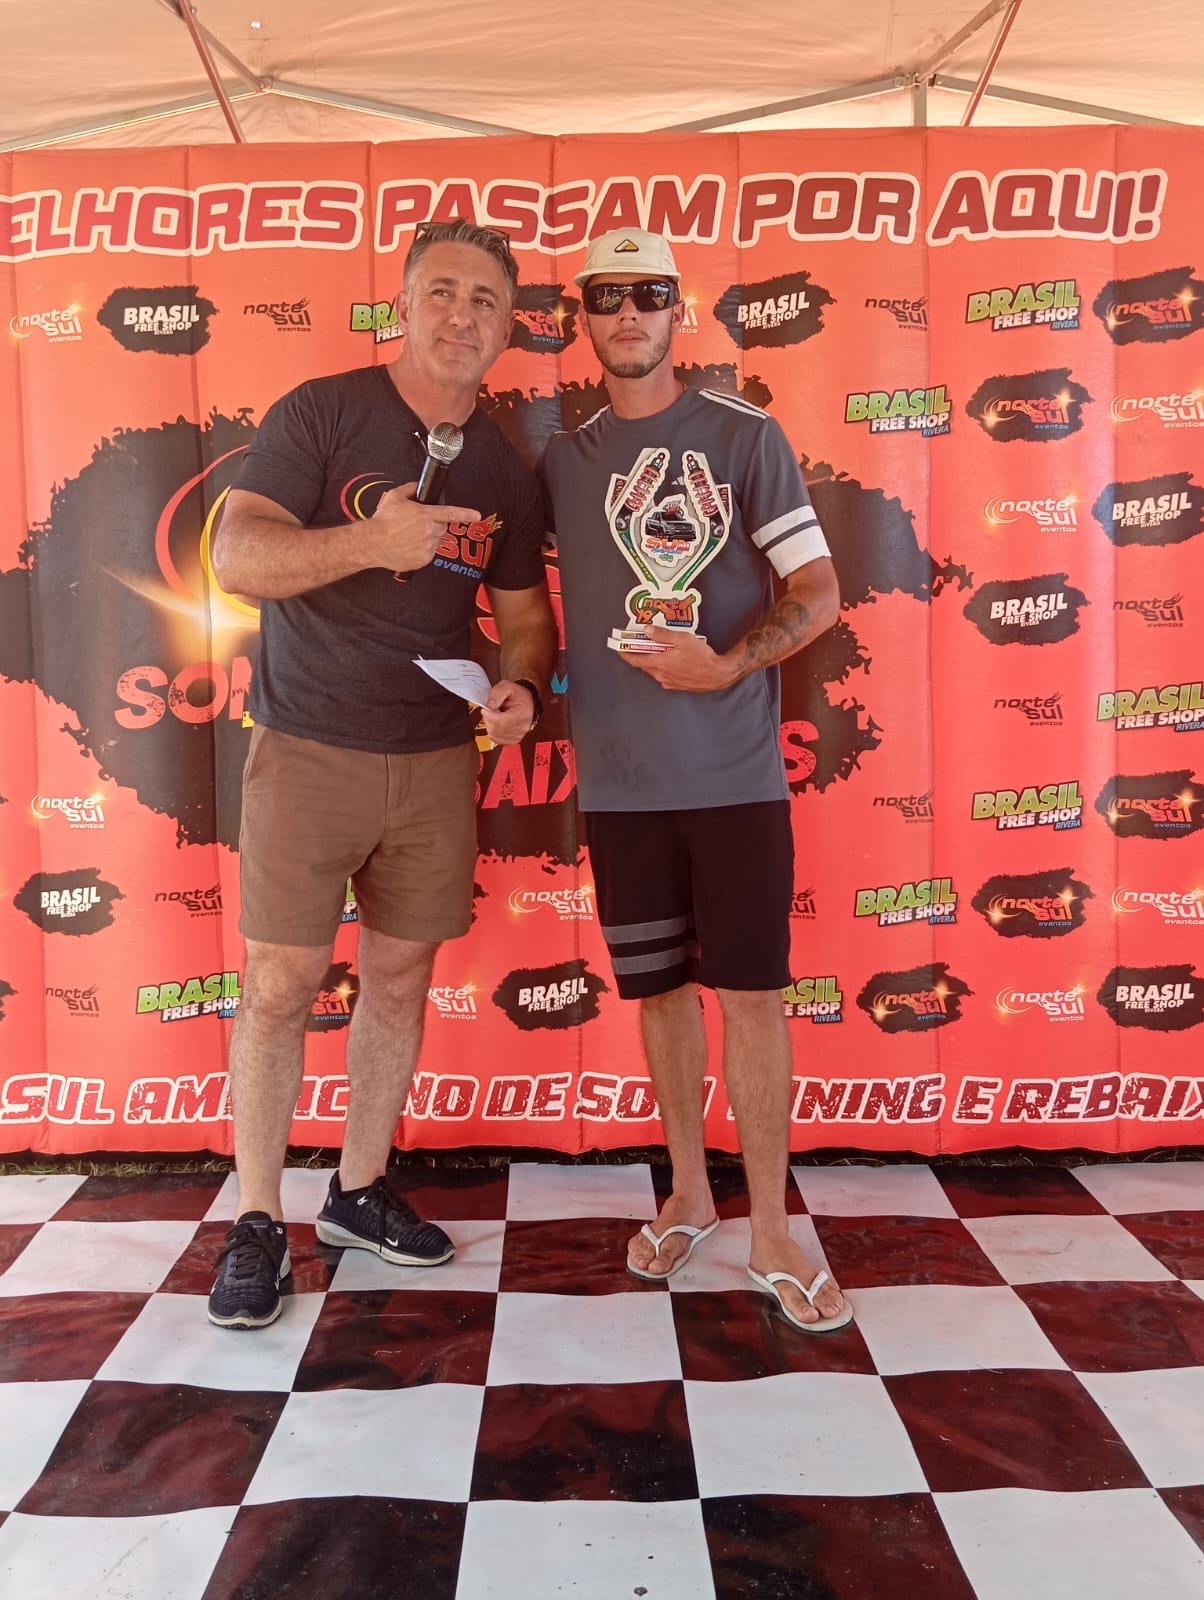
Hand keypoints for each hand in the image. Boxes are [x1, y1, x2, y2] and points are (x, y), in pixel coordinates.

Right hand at [369, 482, 480, 573]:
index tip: (477, 515)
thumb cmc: (382, 521)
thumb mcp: (394, 497)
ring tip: (409, 536)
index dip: (466, 514)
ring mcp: (427, 547)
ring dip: (428, 538)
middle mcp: (429, 531)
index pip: (450, 513)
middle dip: (434, 525)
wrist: (372, 543)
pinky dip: (422, 550)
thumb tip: (418, 486)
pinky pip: (429, 553)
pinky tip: (409, 546)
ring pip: (436, 541)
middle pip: (442, 527)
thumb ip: (410, 489)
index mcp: (425, 515)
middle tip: (417, 525)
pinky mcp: (423, 560)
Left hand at [480, 679, 537, 744]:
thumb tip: (489, 706)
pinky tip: (496, 723)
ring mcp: (518, 736)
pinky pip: (496, 739)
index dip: (489, 716)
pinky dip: (492, 731)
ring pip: (495, 735)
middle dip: (489, 719)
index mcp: (523, 713)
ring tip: (495, 716)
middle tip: (491, 710)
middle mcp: (522, 727)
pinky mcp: (513, 740)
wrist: (527, 703)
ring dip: (490, 725)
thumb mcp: (507, 686)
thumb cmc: (518, 695)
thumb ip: (497, 693)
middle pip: (497, 729)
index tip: (485, 709)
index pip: (502, 721)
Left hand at [621, 626, 737, 692]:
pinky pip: (663, 675)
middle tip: (638, 644)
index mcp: (660, 663)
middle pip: (643, 665)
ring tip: (656, 649)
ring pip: (653, 670)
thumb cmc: (702, 657)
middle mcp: (661, 675)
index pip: (635, 660)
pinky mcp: (676, 685)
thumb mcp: (682, 639)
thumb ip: (663, 634)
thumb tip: (648, 631)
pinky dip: (661, 666)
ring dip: (651, 660)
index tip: (619, 648)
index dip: (625, 654)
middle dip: (639, 654)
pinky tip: (669, 659)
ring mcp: (668, 682)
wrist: (717, 674)